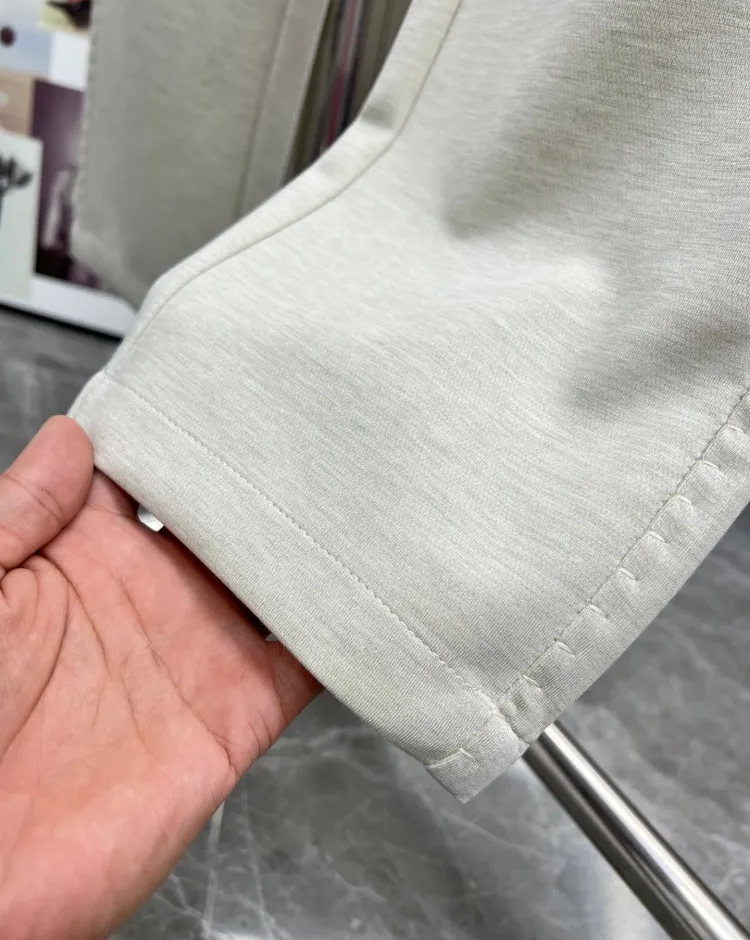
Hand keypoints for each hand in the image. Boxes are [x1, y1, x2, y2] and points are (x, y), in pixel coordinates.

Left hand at [0, 418, 318, 939]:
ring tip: (362, 481)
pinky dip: (343, 626)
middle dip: (264, 474)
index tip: (226, 384)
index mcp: (78, 560)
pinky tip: (374, 581)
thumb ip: (18, 513)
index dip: (182, 432)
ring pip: (275, 579)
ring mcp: (198, 654)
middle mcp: (149, 598)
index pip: (144, 477)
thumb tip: (70, 434)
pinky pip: (307, 662)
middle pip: (224, 519)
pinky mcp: (237, 715)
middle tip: (317, 419)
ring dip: (312, 540)